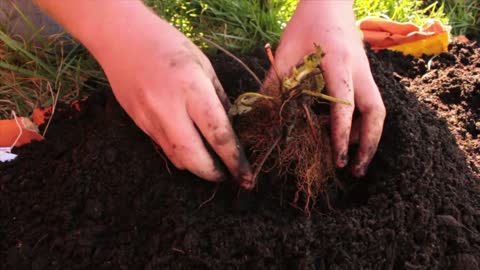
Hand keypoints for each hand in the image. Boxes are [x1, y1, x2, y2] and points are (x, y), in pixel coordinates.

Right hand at [89, 7, 253, 187]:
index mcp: (192, 89)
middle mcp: (169, 109)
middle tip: (228, 175)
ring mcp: (149, 119)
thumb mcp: (203, 64)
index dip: (235, 159)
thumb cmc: (168, 44)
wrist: (120, 38)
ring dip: (196, 167)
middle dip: (213, 173)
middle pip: (194, 158)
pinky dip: (180, 154)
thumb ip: (218, 98)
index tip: (246, 175)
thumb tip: (231, 127)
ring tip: (212, 165)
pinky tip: (190, 149)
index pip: (218, 135)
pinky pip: (164, 147)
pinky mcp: (138, 123)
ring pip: (177, 158)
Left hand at [265, 0, 385, 176]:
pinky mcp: (365, 75)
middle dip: (369, 144)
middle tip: (355, 170)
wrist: (328, 4)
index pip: (345, 104)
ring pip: (377, 110)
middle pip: (376, 112)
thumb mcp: (286, 54)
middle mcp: (360, 71)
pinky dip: (363, 124)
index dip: (342, 133)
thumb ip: (276, 86)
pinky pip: (371, 104)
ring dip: (369, 137)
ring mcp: (366, 73)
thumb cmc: (304, 27)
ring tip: (355, 161)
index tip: (339, 158)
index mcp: (339, 63)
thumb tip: (263, 118)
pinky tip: (350, 137)